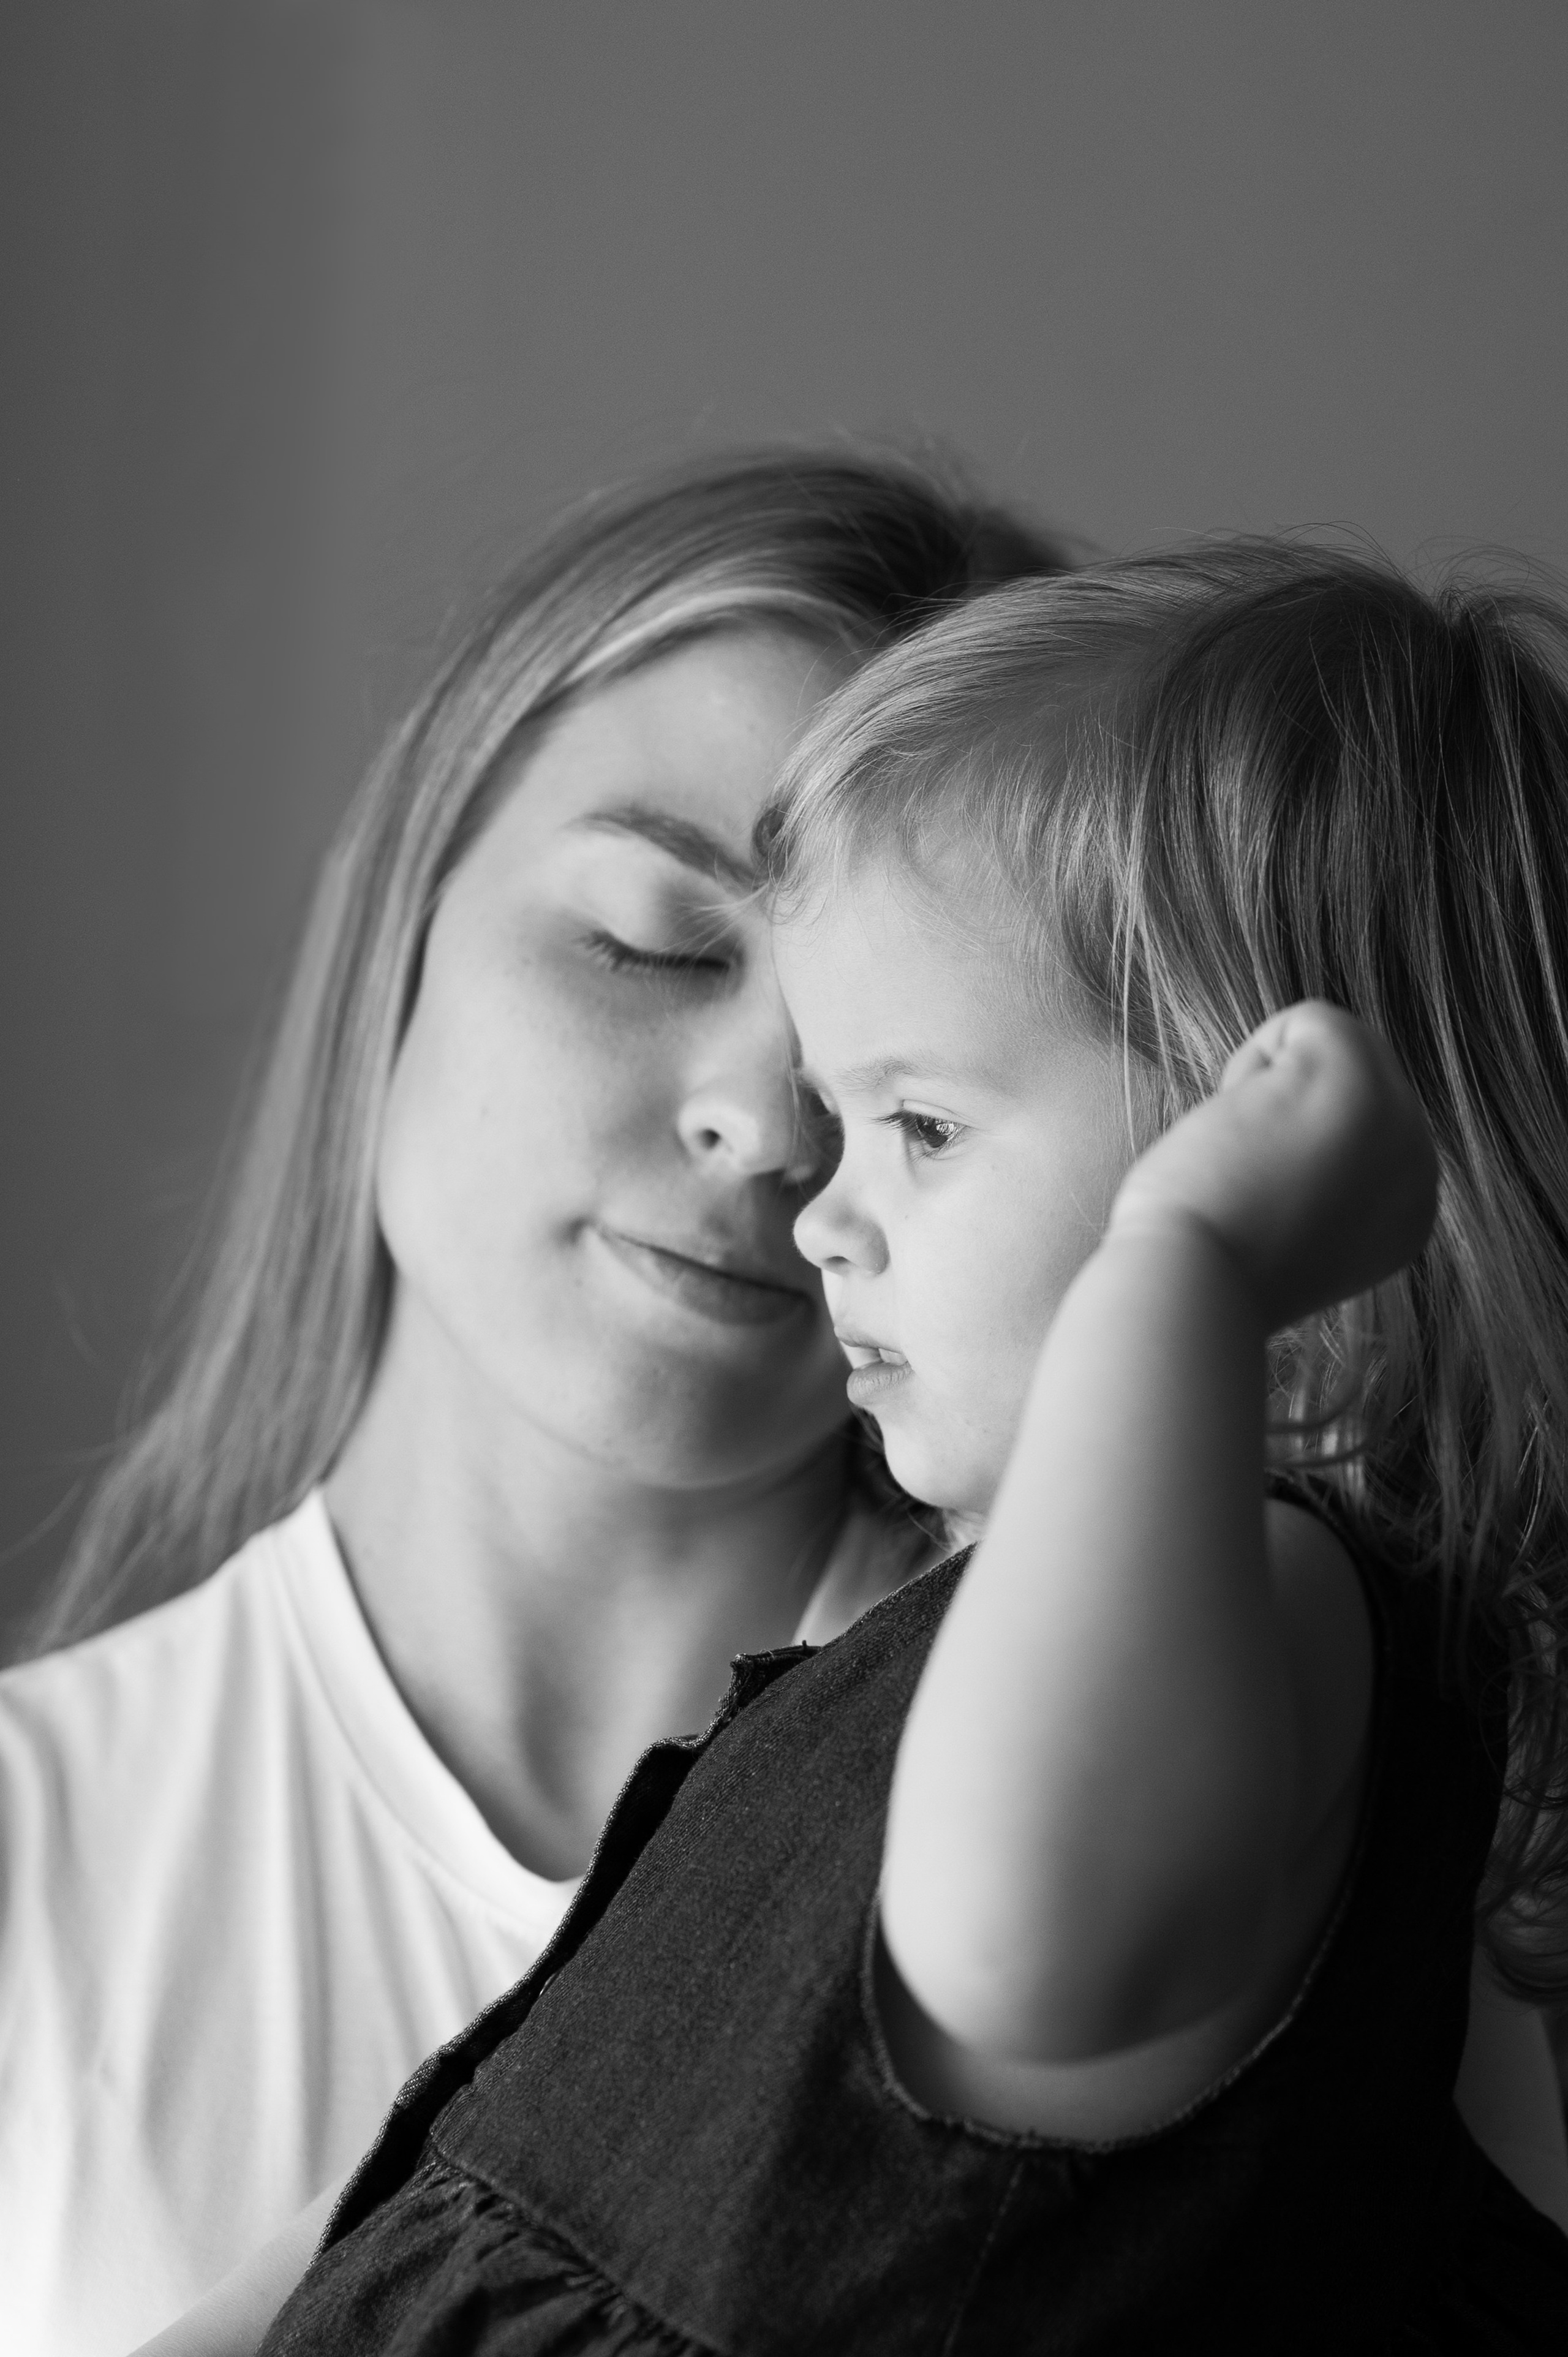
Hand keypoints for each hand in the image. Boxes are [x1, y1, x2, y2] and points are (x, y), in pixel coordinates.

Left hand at [1108, 1001, 1437, 1332]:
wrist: (1188, 1290)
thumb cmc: (1202, 1260)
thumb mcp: (1289, 1223)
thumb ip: (1321, 1175)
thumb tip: (1303, 1111)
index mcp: (1405, 1213)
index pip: (1349, 1125)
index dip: (1283, 1147)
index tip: (1259, 1211)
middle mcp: (1420, 1171)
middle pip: (1343, 1078)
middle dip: (1277, 1110)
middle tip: (1244, 1185)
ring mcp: (1401, 1125)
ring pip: (1325, 1047)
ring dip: (1261, 1088)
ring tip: (1243, 1162)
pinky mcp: (1361, 1082)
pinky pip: (1304, 1021)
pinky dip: (1248, 1062)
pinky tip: (1241, 1131)